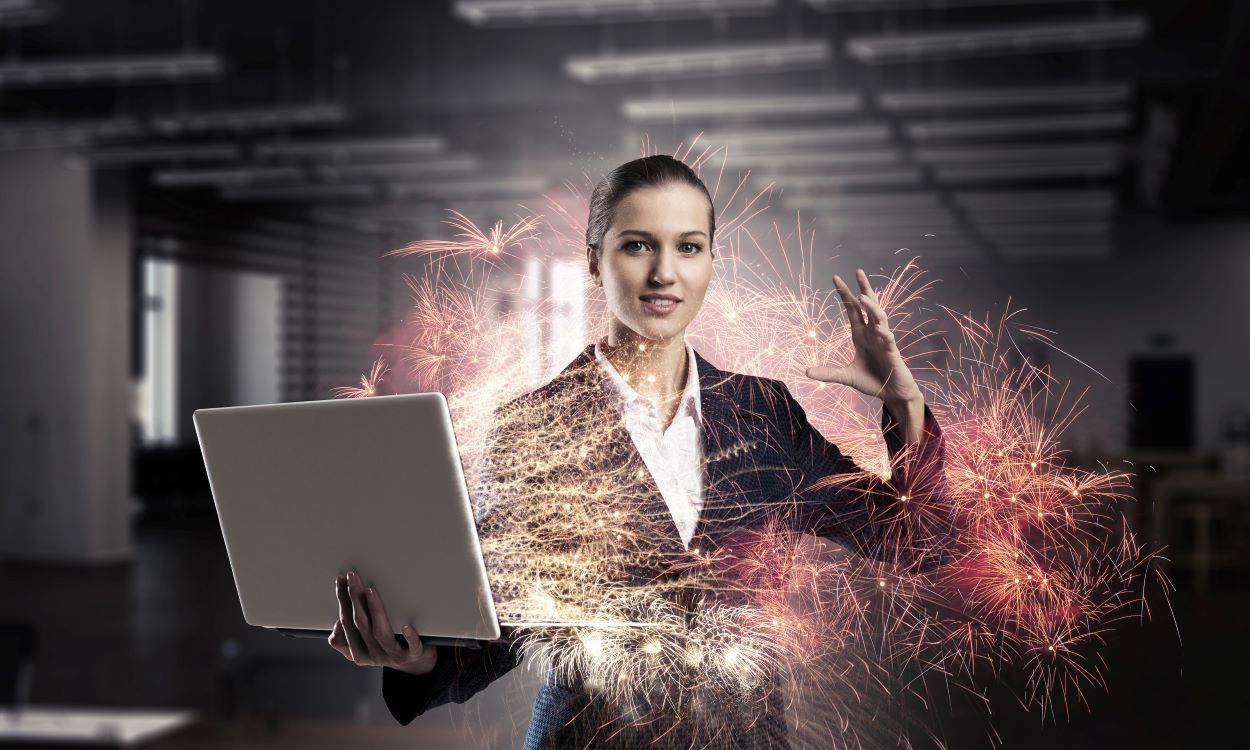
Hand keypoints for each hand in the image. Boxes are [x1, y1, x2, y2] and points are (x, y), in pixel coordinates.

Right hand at [328, 570, 436, 674]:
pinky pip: (411, 647)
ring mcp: (393, 656)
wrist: (414, 664)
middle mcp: (373, 656)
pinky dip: (410, 637)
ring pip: (380, 632)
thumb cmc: (387, 646)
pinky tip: (406, 626)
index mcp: (358, 653)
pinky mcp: (413, 655)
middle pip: (360, 624)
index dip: (342, 601)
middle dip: (354, 598)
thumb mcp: (362, 645)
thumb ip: (345, 637)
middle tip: (353, 577)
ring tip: (370, 592)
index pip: (345, 623)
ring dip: (375, 610)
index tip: (341, 581)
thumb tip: (337, 623)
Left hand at [805, 268, 922, 408]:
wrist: (892, 394)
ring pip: (880, 318)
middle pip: (868, 306)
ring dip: (872, 307)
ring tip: (863, 297)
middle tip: (857, 271)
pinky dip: (884, 334)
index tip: (836, 277)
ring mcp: (884, 341)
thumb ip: (829, 373)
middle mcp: (873, 334)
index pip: (852, 310)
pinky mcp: (893, 353)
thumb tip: (806, 372)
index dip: (845, 294)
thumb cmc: (873, 381)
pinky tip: (879, 329)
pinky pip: (889, 340)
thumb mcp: (847, 377)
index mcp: (861, 335)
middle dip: (863, 288)